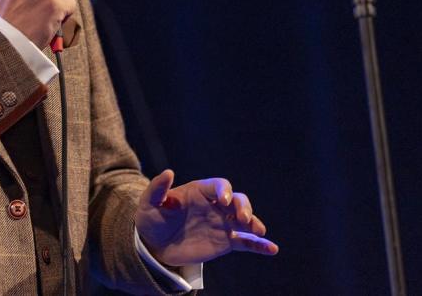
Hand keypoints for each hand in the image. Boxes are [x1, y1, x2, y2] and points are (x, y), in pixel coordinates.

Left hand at [134, 169, 277, 266]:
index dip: (224, 191)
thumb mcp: (149, 203)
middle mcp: (216, 205)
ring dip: (254, 223)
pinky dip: (260, 245)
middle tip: (242, 218)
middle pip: (238, 200)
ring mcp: (223, 223)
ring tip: (259, 231)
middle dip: (243, 206)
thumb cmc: (152, 219)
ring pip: (245, 219)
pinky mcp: (226, 241)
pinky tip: (272, 249)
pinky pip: (246, 242)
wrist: (155, 244)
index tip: (223, 201)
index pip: (219, 186)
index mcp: (201, 192)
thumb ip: (158, 188)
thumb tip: (168, 172)